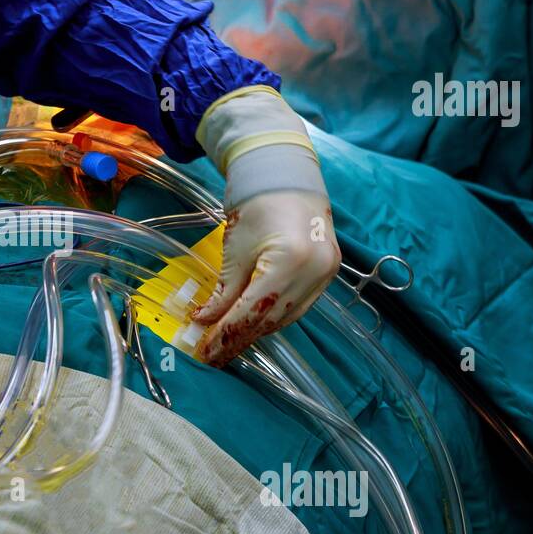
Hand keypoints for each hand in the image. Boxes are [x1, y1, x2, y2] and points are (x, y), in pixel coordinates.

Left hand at [191, 89, 340, 365]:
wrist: (286, 179)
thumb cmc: (256, 206)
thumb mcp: (235, 250)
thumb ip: (223, 291)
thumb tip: (205, 321)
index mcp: (289, 261)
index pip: (253, 310)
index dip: (226, 335)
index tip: (206, 352)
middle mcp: (314, 270)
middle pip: (272, 319)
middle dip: (240, 338)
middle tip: (214, 354)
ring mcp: (326, 274)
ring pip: (287, 317)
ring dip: (257, 331)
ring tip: (229, 343)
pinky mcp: (328, 274)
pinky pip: (299, 306)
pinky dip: (275, 317)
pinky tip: (254, 324)